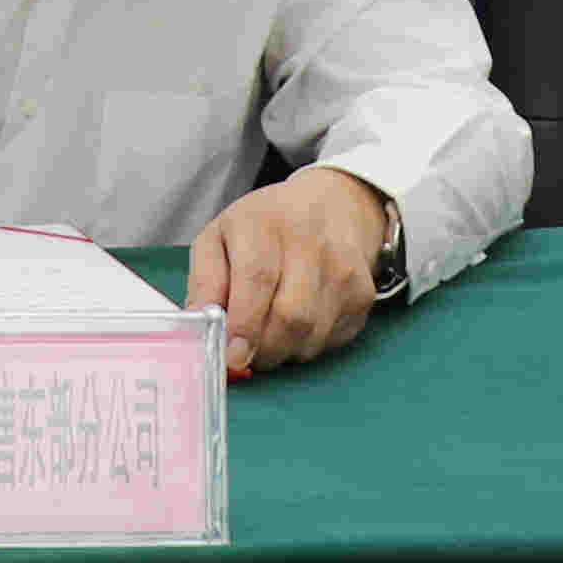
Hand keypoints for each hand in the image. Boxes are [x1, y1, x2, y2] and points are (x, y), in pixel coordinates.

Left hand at [190, 168, 394, 376]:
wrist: (331, 206)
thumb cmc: (264, 229)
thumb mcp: (218, 240)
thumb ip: (205, 282)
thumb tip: (199, 325)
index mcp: (264, 224)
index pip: (257, 279)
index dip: (244, 324)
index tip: (232, 356)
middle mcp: (310, 243)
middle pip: (291, 317)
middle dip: (262, 349)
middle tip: (245, 354)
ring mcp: (343, 269)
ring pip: (311, 336)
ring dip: (284, 350)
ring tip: (270, 331)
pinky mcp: (363, 293)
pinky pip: (331, 341)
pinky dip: (307, 345)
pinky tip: (299, 323)